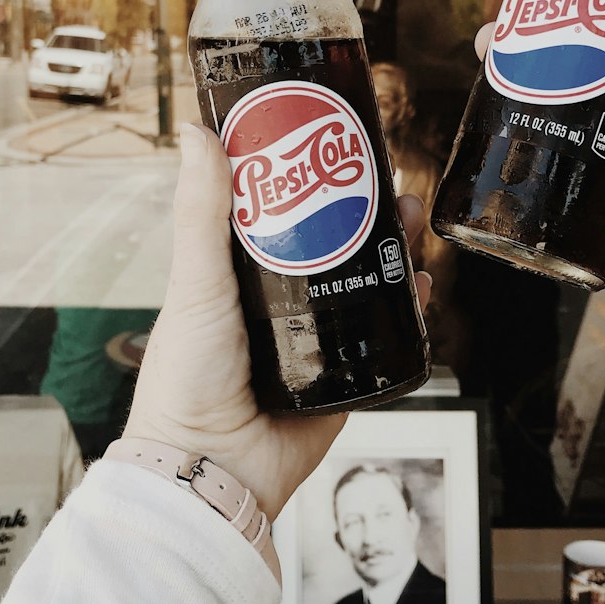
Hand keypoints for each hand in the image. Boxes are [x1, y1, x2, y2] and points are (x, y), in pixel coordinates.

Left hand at [124, 124, 431, 520]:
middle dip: (364, 207)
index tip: (333, 138)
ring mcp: (317, 338)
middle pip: (333, 240)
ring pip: (365, 280)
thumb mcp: (195, 283)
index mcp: (240, 274)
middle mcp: (281, 301)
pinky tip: (418, 283)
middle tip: (387, 181)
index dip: (309, 174)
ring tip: (408, 218)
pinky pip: (385, 335)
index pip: (280, 211)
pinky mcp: (348, 375)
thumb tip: (196, 131)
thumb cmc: (186, 378)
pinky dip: (406, 307)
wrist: (213, 471)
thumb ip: (201, 213)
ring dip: (391, 247)